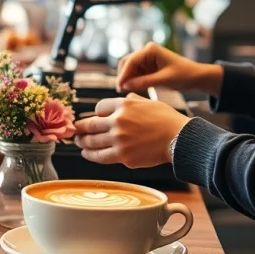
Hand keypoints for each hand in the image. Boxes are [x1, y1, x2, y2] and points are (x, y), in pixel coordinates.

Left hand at [73, 94, 190, 167]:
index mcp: (124, 105)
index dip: (95, 114)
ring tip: (78, 142)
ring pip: (91, 142)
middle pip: (90, 125)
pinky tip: (86, 153)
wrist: (179, 139)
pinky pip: (101, 156)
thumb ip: (131, 99)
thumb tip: (122, 96)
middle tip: (74, 131)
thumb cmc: (166, 120)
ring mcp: (119, 140)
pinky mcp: (123, 157)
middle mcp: (118, 121)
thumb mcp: (148, 101)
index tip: (94, 118)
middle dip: (79, 129)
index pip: (99, 108)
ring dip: (82, 142)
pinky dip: (90, 155)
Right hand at [116, 42, 222, 94]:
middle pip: (127, 63)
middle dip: (123, 76)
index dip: (123, 74)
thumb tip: (125, 86)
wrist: (196, 77)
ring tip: (127, 92)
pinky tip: (133, 90)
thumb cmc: (184, 75)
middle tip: (121, 91)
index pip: (131, 61)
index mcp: (150, 50)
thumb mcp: (165, 80)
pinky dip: (133, 81)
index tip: (119, 86)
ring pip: (129, 69)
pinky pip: (135, 74)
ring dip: (127, 79)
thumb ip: (145, 82)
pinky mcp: (148, 68)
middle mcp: (146, 52)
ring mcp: (146, 60)